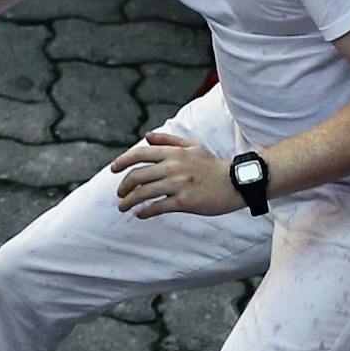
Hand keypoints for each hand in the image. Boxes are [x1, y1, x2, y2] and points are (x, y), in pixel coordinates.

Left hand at [108, 132, 241, 218]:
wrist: (236, 183)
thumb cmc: (212, 165)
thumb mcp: (192, 146)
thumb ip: (168, 140)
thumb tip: (146, 136)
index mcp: (174, 152)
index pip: (140, 153)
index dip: (122, 161)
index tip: (113, 169)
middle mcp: (173, 167)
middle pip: (138, 175)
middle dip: (124, 186)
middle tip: (119, 194)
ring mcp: (178, 185)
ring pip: (144, 193)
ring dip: (129, 201)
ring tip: (123, 207)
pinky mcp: (184, 202)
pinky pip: (157, 207)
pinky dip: (145, 212)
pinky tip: (140, 214)